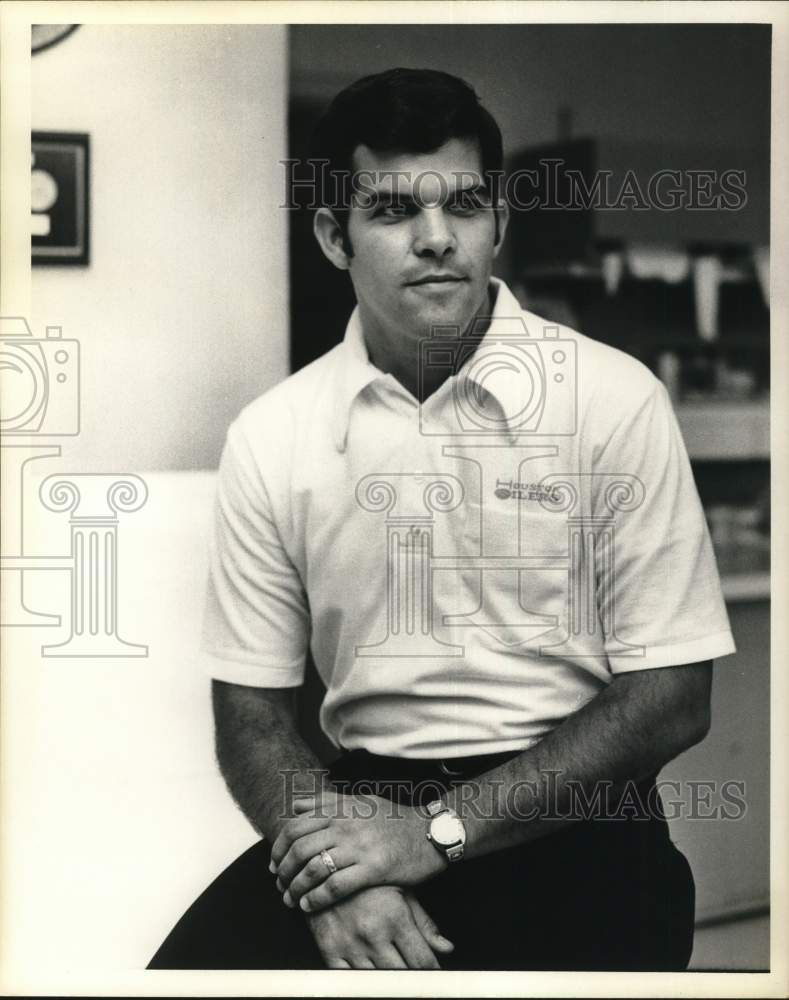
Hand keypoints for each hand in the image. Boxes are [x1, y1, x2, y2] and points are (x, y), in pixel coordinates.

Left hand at [270, 790, 444, 912]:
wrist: (430, 833)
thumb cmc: (394, 820)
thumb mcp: (361, 801)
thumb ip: (328, 801)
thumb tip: (297, 805)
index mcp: (341, 809)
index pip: (296, 826)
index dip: (279, 847)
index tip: (274, 863)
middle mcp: (346, 825)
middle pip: (300, 848)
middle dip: (284, 870)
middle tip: (280, 885)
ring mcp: (359, 847)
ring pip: (314, 868)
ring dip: (296, 887)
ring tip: (290, 900)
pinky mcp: (373, 868)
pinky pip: (335, 886)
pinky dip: (316, 898)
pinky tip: (309, 906)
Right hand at [306, 884, 453, 968]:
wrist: (324, 866)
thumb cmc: (369, 879)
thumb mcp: (401, 892)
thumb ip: (425, 923)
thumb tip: (447, 949)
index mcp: (394, 917)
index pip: (422, 961)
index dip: (432, 971)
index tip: (435, 974)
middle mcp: (373, 933)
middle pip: (402, 976)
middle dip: (413, 979)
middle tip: (417, 977)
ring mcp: (350, 944)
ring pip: (377, 982)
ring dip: (389, 982)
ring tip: (395, 973)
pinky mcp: (330, 950)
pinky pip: (349, 980)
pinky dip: (362, 982)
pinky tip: (371, 975)